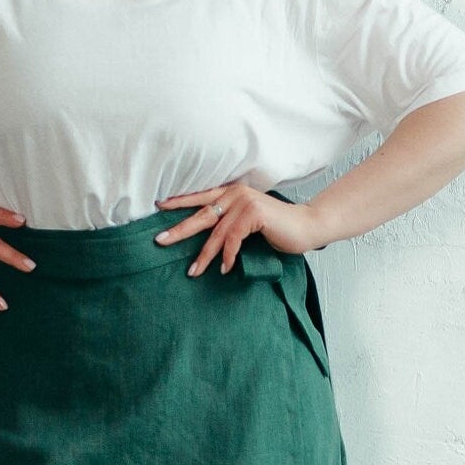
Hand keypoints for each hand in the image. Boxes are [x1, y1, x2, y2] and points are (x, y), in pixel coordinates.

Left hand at [153, 183, 324, 276]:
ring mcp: (244, 202)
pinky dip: (227, 256)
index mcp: (231, 193)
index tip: (158, 207)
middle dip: (179, 230)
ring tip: (193, 271)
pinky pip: (233, 238)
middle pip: (200, 214)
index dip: (179, 202)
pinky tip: (225, 269)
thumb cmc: (277, 229)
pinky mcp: (254, 214)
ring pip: (216, 232)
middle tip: (160, 241)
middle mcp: (235, 193)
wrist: (306, 227)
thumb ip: (228, 224)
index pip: (200, 197)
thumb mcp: (247, 223)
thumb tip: (205, 240)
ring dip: (204, 255)